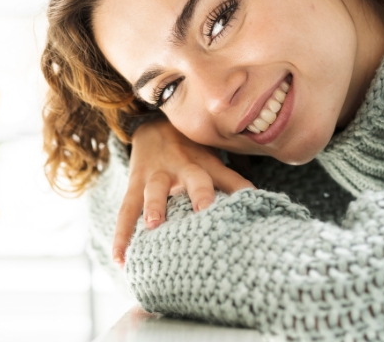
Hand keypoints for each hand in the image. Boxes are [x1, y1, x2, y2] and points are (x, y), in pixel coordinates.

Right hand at [112, 117, 253, 266]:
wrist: (152, 125)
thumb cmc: (190, 150)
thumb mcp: (212, 159)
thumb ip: (232, 181)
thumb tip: (261, 204)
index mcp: (206, 163)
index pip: (228, 176)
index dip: (240, 188)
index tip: (253, 203)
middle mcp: (183, 167)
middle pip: (195, 178)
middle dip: (201, 193)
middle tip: (206, 209)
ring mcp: (157, 175)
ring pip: (155, 190)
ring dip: (155, 207)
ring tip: (153, 226)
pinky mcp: (135, 184)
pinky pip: (126, 210)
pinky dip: (122, 235)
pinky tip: (121, 259)